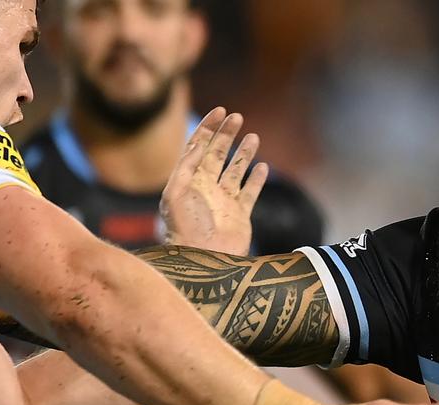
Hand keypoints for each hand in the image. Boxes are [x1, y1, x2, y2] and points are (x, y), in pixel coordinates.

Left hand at [160, 107, 268, 254]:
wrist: (204, 259)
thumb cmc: (185, 229)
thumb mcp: (176, 194)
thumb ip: (186, 166)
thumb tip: (199, 143)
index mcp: (189, 180)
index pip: (198, 147)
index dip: (207, 128)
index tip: (220, 111)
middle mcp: (206, 188)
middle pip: (218, 154)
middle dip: (226, 134)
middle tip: (237, 117)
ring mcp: (224, 201)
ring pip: (236, 170)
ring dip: (244, 153)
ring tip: (253, 136)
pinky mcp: (241, 215)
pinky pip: (250, 192)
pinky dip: (256, 179)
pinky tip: (262, 166)